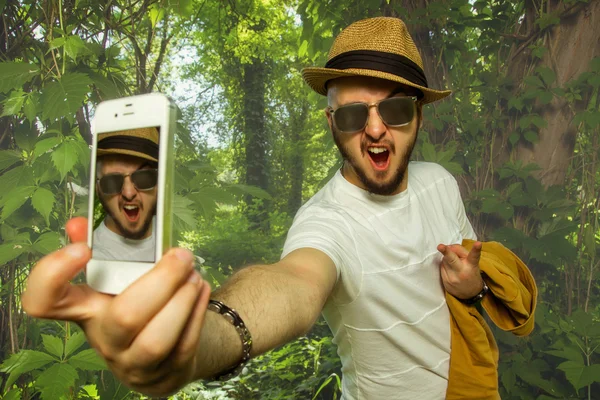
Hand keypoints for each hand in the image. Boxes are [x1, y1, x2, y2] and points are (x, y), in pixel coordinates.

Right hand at [21, 217, 210, 395]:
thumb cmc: (138, 306)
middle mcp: (104, 339)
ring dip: (183, 301)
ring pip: (156, 341)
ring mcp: (133, 362)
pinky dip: (197, 313)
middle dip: (161, 281)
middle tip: (182, 255)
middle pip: (123, 316)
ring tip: (194, 275)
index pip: (44, 302)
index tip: (82, 249)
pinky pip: (183, 345)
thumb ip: (104, 248)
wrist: (163, 353)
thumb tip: (80, 223)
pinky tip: (201, 289)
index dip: (52, 276)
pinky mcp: (164, 375)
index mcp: (84, 309)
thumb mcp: (119, 280)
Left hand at [437, 241, 482, 299]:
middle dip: (446, 252)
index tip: (478, 243)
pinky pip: (441, 267)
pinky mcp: (445, 282)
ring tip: (454, 263)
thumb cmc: (471, 273)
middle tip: (440, 246)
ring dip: (447, 258)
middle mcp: (462, 272)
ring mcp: (452, 278)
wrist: (470, 294)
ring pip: (444, 260)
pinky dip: (444, 265)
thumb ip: (461, 252)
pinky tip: (450, 269)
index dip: (476, 249)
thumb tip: (448, 247)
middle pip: (452, 259)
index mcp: (472, 265)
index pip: (474, 256)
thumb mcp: (471, 262)